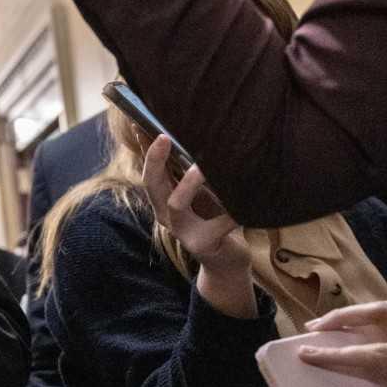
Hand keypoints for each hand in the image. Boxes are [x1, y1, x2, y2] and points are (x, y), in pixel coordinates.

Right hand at [140, 138, 253, 317]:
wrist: (227, 261)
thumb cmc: (214, 220)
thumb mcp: (200, 195)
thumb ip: (190, 175)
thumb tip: (193, 136)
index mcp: (163, 202)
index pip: (149, 173)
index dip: (144, 151)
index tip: (141, 125)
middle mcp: (166, 216)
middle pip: (152, 186)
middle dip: (155, 160)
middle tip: (164, 137)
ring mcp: (183, 232)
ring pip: (176, 205)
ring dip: (188, 183)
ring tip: (201, 166)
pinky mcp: (203, 244)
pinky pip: (218, 224)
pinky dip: (232, 211)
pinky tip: (244, 201)